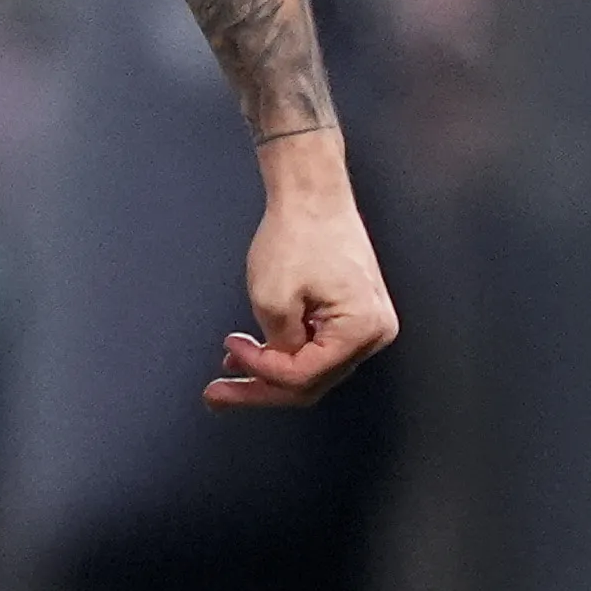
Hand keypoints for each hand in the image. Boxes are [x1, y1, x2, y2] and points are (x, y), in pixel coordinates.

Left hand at [211, 132, 397, 408]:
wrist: (312, 193)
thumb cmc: (299, 232)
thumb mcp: (273, 297)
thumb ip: (276, 345)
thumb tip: (277, 368)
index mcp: (362, 329)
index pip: (304, 374)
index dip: (261, 371)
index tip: (231, 354)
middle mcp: (374, 333)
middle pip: (311, 380)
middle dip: (260, 388)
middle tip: (217, 396)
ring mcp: (366, 324)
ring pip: (312, 367)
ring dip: (269, 373)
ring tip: (227, 379)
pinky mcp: (352, 314)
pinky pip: (317, 346)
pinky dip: (284, 352)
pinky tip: (252, 355)